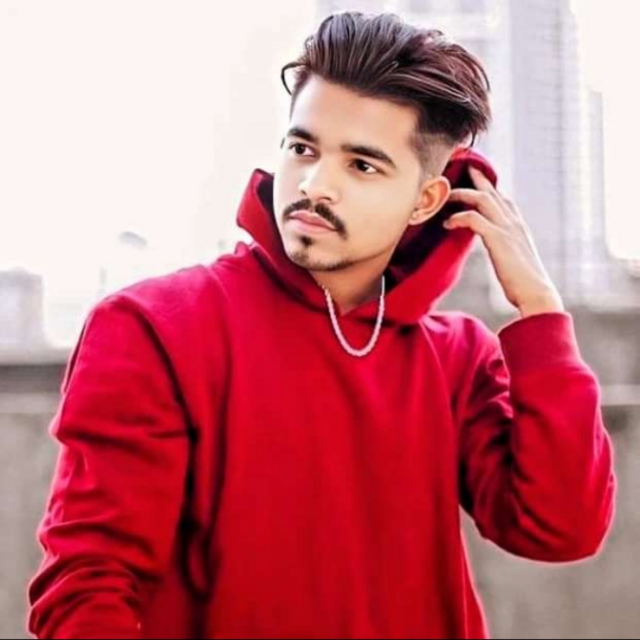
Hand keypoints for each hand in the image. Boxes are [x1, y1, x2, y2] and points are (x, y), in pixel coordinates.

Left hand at [444, 166, 564, 316]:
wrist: (536, 294)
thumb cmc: (523, 284)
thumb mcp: (513, 259)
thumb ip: (504, 247)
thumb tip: (494, 245)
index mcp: (518, 226)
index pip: (502, 198)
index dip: (486, 187)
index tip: (471, 179)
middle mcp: (514, 222)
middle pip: (491, 191)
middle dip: (473, 178)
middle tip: (456, 170)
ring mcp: (508, 228)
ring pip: (482, 199)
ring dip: (460, 195)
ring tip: (444, 197)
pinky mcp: (499, 239)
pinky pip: (474, 219)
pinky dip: (458, 218)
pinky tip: (447, 224)